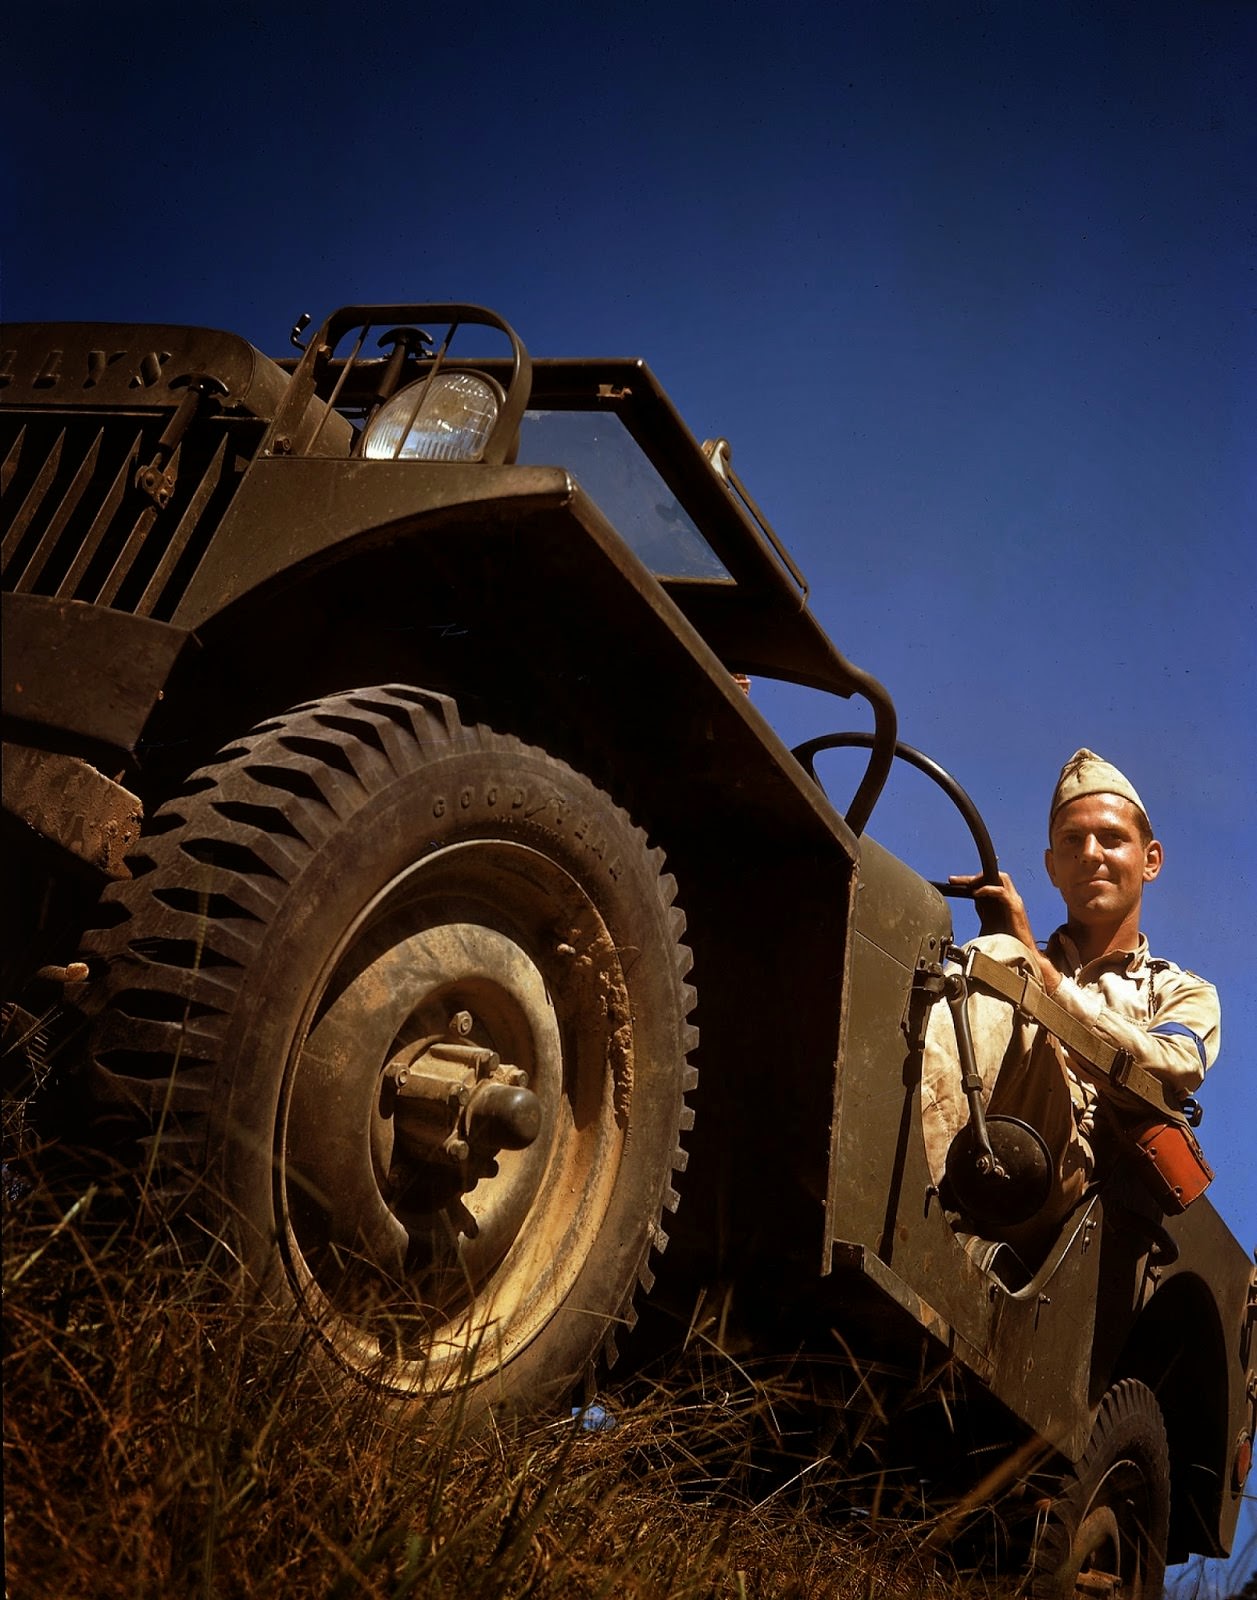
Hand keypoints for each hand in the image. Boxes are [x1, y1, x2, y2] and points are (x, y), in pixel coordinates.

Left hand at [949, 871, 1060, 993]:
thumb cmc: (1008, 941)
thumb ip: (983, 910)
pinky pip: (1001, 891)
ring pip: (1001, 878)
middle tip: (956, 880)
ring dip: (981, 878)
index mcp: (1005, 900)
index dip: (972, 879)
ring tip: (967, 885)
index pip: (990, 880)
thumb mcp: (990, 922)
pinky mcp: (1016, 908)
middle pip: (995, 875)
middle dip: (975, 876)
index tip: (954, 881)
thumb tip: (972, 898)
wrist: (1023, 953)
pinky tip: (976, 894)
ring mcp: (1015, 901)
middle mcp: (1012, 897)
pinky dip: (987, 889)